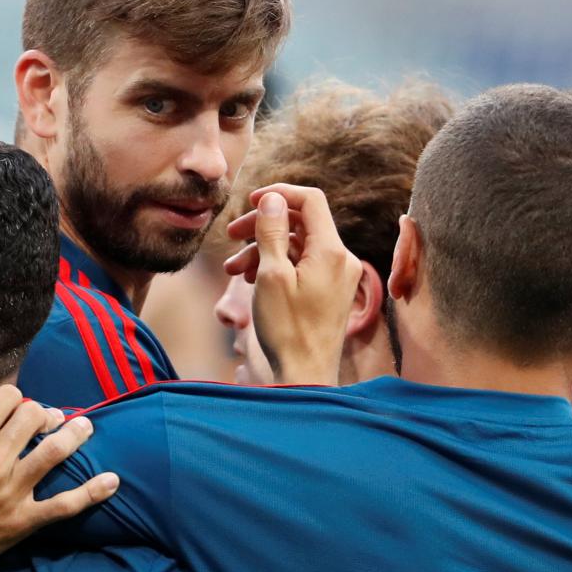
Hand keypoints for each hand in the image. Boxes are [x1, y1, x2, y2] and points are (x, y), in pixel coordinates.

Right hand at [0, 385, 118, 571]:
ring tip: (86, 426)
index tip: (14, 407)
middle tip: (51, 417)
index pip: (8, 399)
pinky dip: (92, 492)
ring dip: (76, 434)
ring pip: (56, 452)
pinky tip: (111, 481)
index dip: (13, 398)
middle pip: (34, 418)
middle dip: (44, 413)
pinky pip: (65, 505)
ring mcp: (11, 491)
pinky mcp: (21, 522)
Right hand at [222, 184, 361, 384]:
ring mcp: (336, 276)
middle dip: (263, 225)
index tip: (250, 201)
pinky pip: (301, 266)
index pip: (310, 200)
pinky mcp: (328, 291)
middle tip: (231, 234)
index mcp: (331, 251)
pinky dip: (275, 266)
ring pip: (296, 246)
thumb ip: (272, 232)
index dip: (278, 194)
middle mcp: (341, 259)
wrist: (304, 377)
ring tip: (233, 269)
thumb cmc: (287, 330)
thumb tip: (272, 199)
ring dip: (263, 250)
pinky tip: (250, 280)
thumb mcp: (271, 275)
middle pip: (300, 223)